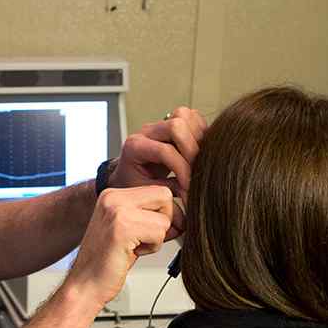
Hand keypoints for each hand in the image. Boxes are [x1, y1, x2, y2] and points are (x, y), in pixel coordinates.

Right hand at [64, 185, 173, 309]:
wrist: (86, 284)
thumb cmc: (107, 261)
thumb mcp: (130, 229)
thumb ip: (150, 216)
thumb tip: (183, 214)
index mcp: (113, 195)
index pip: (159, 191)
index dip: (167, 212)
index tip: (160, 230)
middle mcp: (113, 198)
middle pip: (164, 196)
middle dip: (165, 222)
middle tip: (148, 240)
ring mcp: (116, 210)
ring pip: (164, 218)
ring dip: (157, 238)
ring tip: (135, 247)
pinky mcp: (122, 227)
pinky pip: (159, 232)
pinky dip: (152, 248)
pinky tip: (132, 253)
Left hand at [107, 106, 206, 238]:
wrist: (124, 177)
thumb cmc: (132, 189)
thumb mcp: (145, 195)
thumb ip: (166, 198)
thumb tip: (189, 211)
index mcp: (135, 147)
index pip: (166, 151)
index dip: (183, 170)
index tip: (190, 188)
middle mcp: (146, 131)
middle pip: (177, 125)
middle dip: (192, 150)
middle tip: (198, 171)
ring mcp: (159, 125)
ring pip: (185, 116)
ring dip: (199, 137)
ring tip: (202, 160)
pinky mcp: (170, 124)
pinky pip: (191, 118)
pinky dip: (201, 132)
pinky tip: (202, 152)